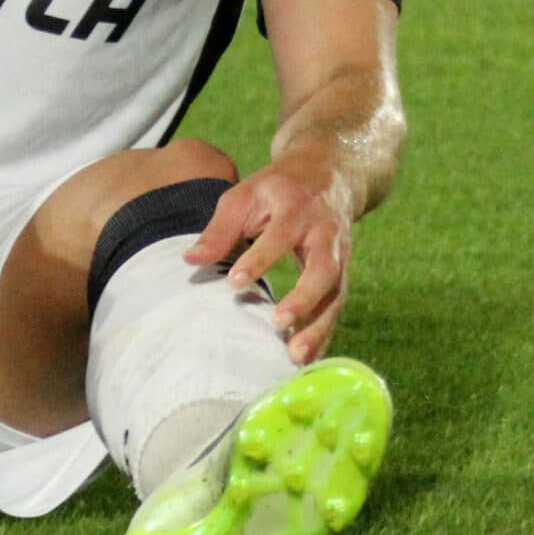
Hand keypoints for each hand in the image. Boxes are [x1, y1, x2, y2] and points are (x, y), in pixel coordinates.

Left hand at [184, 168, 351, 365]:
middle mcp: (325, 234)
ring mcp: (339, 256)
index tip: (235, 284)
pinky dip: (324, 333)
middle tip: (278, 322)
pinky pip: (336, 306)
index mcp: (297, 208)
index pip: (280, 236)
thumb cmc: (276, 189)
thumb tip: (190, 261)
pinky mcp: (343, 274)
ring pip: (336, 294)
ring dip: (319, 326)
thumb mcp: (245, 195)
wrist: (327, 175)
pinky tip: (306, 359)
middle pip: (323, 269)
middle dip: (303, 298)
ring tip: (296, 356)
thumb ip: (220, 229)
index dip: (259, 259)